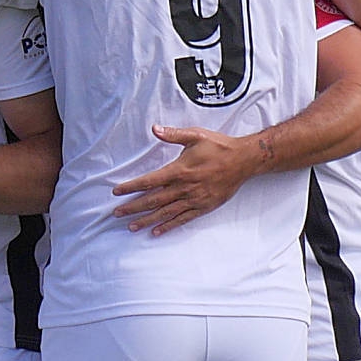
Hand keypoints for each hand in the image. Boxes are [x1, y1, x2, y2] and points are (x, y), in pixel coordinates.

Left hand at [110, 126, 262, 235]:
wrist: (243, 160)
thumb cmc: (219, 146)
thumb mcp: (195, 135)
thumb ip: (173, 134)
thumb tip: (154, 129)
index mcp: (179, 170)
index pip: (149, 181)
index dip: (132, 187)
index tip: (117, 192)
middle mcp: (185, 188)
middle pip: (153, 200)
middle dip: (133, 207)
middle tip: (117, 213)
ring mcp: (194, 199)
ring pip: (166, 212)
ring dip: (147, 220)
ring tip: (131, 226)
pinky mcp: (204, 207)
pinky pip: (183, 219)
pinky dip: (169, 226)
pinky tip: (157, 231)